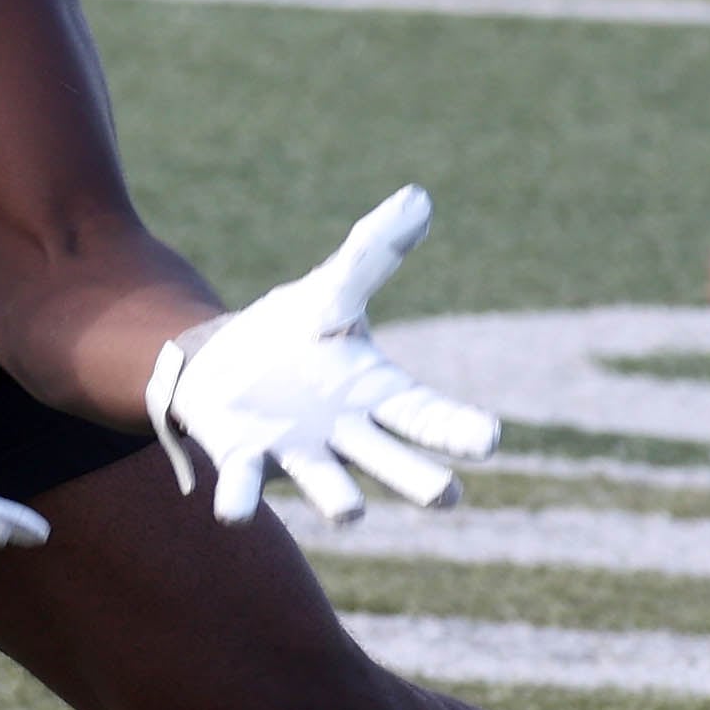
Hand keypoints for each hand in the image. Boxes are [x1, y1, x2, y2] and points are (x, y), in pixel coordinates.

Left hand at [146, 186, 500, 524]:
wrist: (221, 363)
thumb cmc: (293, 334)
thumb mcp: (332, 288)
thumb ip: (374, 252)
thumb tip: (419, 197)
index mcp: (375, 395)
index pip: (426, 415)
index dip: (457, 428)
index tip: (489, 438)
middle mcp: (346, 437)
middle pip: (393, 463)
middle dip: (418, 479)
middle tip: (447, 496)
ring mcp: (296, 453)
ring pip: (328, 486)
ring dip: (339, 498)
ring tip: (352, 512)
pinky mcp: (243, 457)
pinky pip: (244, 485)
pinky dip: (239, 499)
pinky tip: (231, 511)